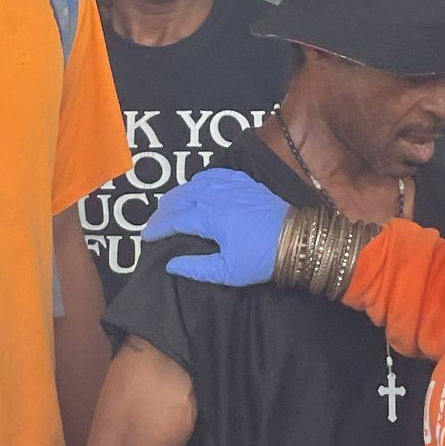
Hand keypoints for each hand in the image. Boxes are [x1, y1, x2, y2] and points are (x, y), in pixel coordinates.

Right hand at [143, 170, 288, 288]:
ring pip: (195, 183)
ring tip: (168, 204)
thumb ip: (196, 268)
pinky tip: (196, 184)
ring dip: (178, 194)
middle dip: (163, 211)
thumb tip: (171, 264)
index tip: (145, 237)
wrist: (299, 239)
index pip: (175, 220)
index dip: (157, 229)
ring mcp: (231, 185)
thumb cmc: (262, 258)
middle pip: (180, 198)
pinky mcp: (245, 182)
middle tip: (153, 223)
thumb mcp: (227, 272)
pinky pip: (216, 173)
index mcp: (209, 217)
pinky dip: (200, 179)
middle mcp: (215, 195)